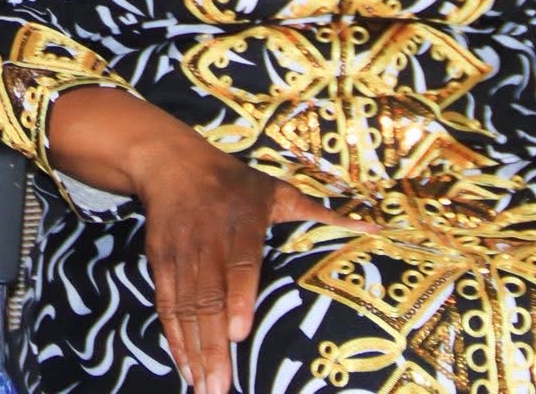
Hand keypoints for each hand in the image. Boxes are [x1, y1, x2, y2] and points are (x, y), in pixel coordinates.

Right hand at [136, 146, 370, 393]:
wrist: (173, 164)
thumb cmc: (235, 183)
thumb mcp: (278, 191)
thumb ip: (321, 214)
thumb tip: (375, 229)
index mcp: (242, 224)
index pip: (240, 265)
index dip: (239, 299)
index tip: (241, 335)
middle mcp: (208, 241)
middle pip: (209, 298)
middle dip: (213, 346)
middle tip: (220, 388)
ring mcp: (182, 254)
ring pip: (185, 307)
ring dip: (194, 350)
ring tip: (204, 388)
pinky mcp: (161, 261)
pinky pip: (166, 304)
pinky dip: (173, 336)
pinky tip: (184, 366)